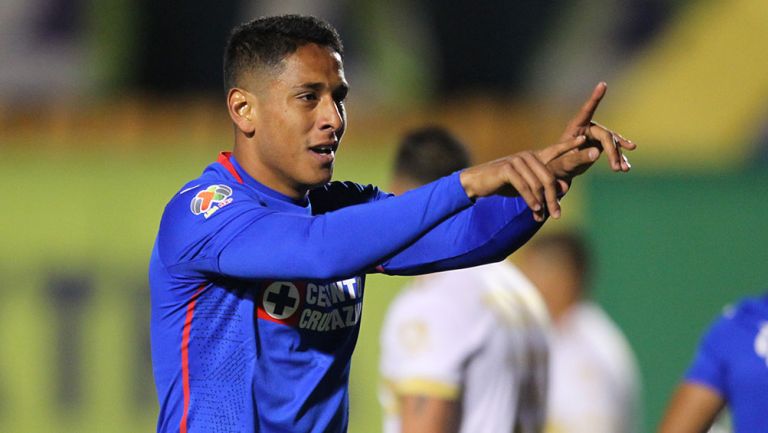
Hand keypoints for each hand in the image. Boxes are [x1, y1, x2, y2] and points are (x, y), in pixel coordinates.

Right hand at [460, 134, 593, 221]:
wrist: (478, 183)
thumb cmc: (504, 183)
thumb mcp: (526, 185)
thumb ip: (544, 185)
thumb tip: (565, 188)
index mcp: (534, 157)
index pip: (556, 149)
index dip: (569, 145)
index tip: (584, 140)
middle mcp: (527, 156)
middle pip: (549, 177)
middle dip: (553, 198)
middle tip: (557, 215)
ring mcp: (517, 161)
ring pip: (537, 184)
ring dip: (541, 203)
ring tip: (542, 216)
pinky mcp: (507, 169)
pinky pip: (524, 186)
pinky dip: (530, 199)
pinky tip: (535, 209)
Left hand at [553, 82, 636, 175]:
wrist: (559, 172)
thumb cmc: (557, 165)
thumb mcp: (567, 162)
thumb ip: (580, 157)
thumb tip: (597, 153)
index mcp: (575, 126)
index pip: (587, 110)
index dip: (595, 97)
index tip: (602, 84)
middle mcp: (587, 128)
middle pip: (606, 135)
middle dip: (612, 152)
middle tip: (616, 168)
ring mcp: (594, 136)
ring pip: (612, 142)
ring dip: (618, 156)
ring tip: (624, 169)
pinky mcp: (599, 145)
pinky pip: (613, 149)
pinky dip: (619, 158)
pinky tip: (626, 167)